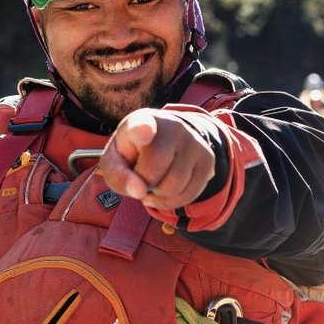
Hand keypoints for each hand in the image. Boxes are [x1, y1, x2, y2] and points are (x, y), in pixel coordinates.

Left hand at [100, 109, 215, 209]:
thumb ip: (118, 175)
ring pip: (173, 187)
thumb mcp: (115, 161)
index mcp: (142, 121)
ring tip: (154, 182)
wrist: (166, 142)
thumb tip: (139, 191)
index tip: (142, 131)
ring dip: (158, 195)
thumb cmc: (134, 152)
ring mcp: (194, 142)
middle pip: (155, 169)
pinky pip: (189, 195)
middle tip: (140, 174)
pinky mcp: (208, 159)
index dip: (142, 130)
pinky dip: (172, 202)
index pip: (142, 125)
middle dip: (143, 182)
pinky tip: (165, 191)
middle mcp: (173, 126)